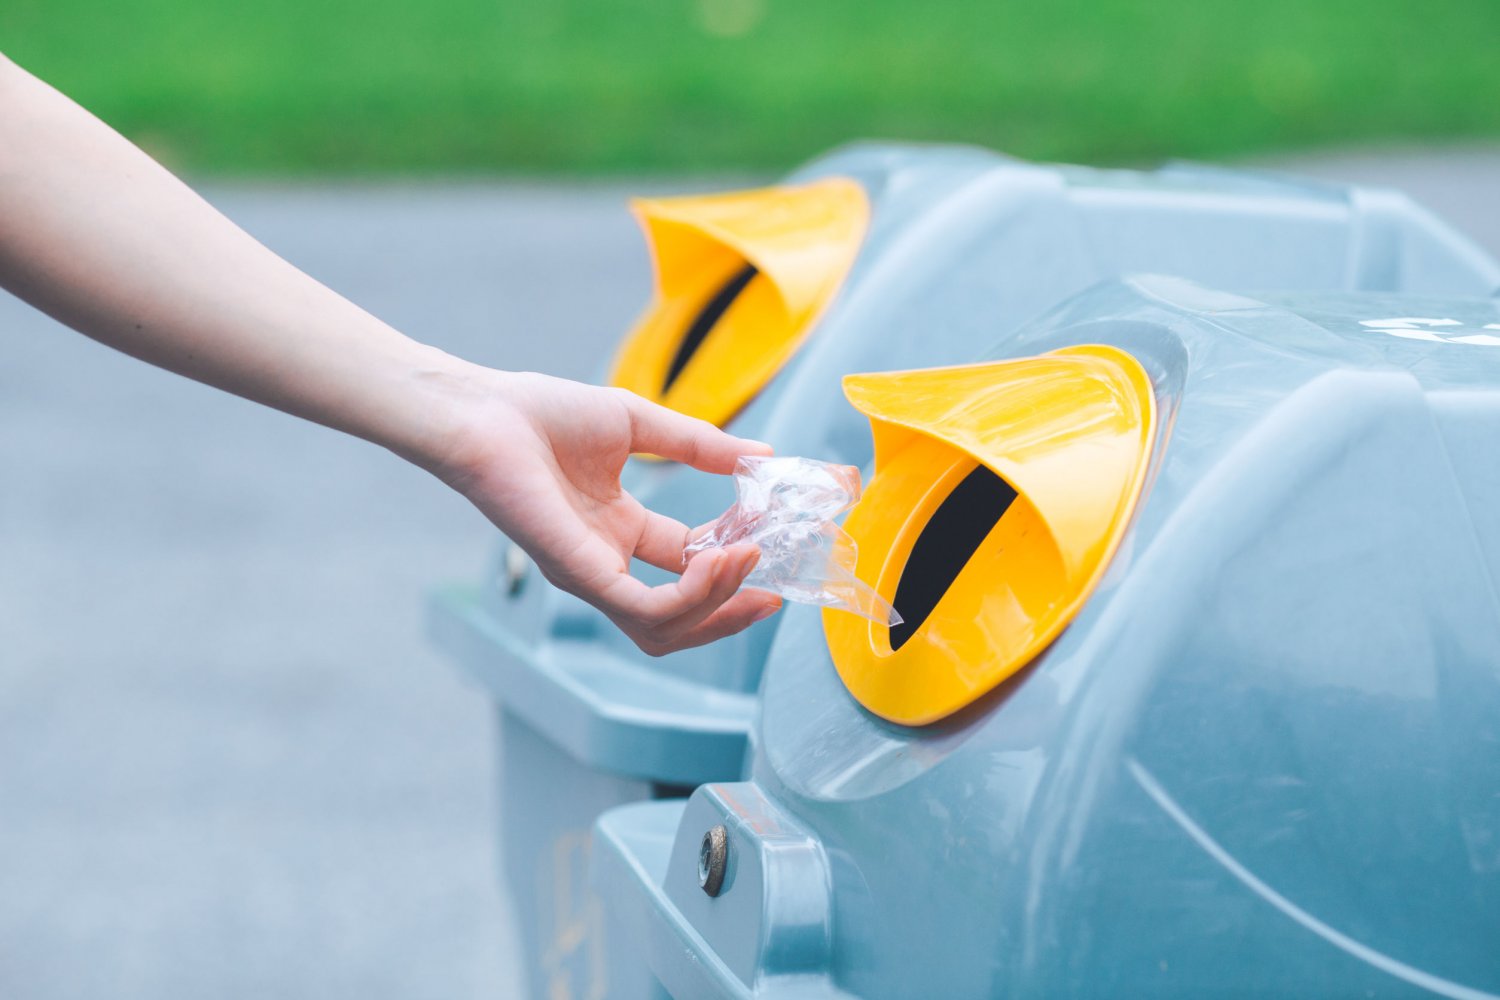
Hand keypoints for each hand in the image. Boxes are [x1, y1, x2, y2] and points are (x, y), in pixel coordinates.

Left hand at [430, 368, 781, 654]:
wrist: (485, 414)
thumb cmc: (543, 414)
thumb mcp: (639, 424)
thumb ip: (699, 445)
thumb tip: (763, 456)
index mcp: (617, 529)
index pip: (687, 564)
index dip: (731, 559)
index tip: (768, 535)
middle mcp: (606, 561)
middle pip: (680, 616)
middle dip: (730, 611)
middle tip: (772, 594)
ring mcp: (592, 574)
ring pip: (666, 628)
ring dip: (716, 605)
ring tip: (750, 564)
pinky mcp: (580, 576)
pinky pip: (645, 608)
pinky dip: (691, 596)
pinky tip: (721, 560)